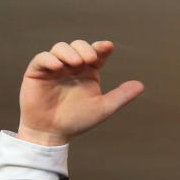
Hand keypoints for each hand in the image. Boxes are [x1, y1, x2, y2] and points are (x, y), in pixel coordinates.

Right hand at [17, 39, 144, 145]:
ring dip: (69, 52)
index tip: (108, 47)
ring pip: (61, 48)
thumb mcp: (103, 108)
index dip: (102, 47)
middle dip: (85, 48)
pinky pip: (42, 58)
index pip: (97, 53)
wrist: (52, 132)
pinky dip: (50, 59)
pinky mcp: (37, 71)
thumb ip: (121, 96)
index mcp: (89, 72)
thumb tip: (141, 85)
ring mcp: (54, 67)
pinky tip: (58, 66)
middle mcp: (72, 66)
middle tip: (90, 59)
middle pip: (78, 46)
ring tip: (76, 63)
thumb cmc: (77, 120)